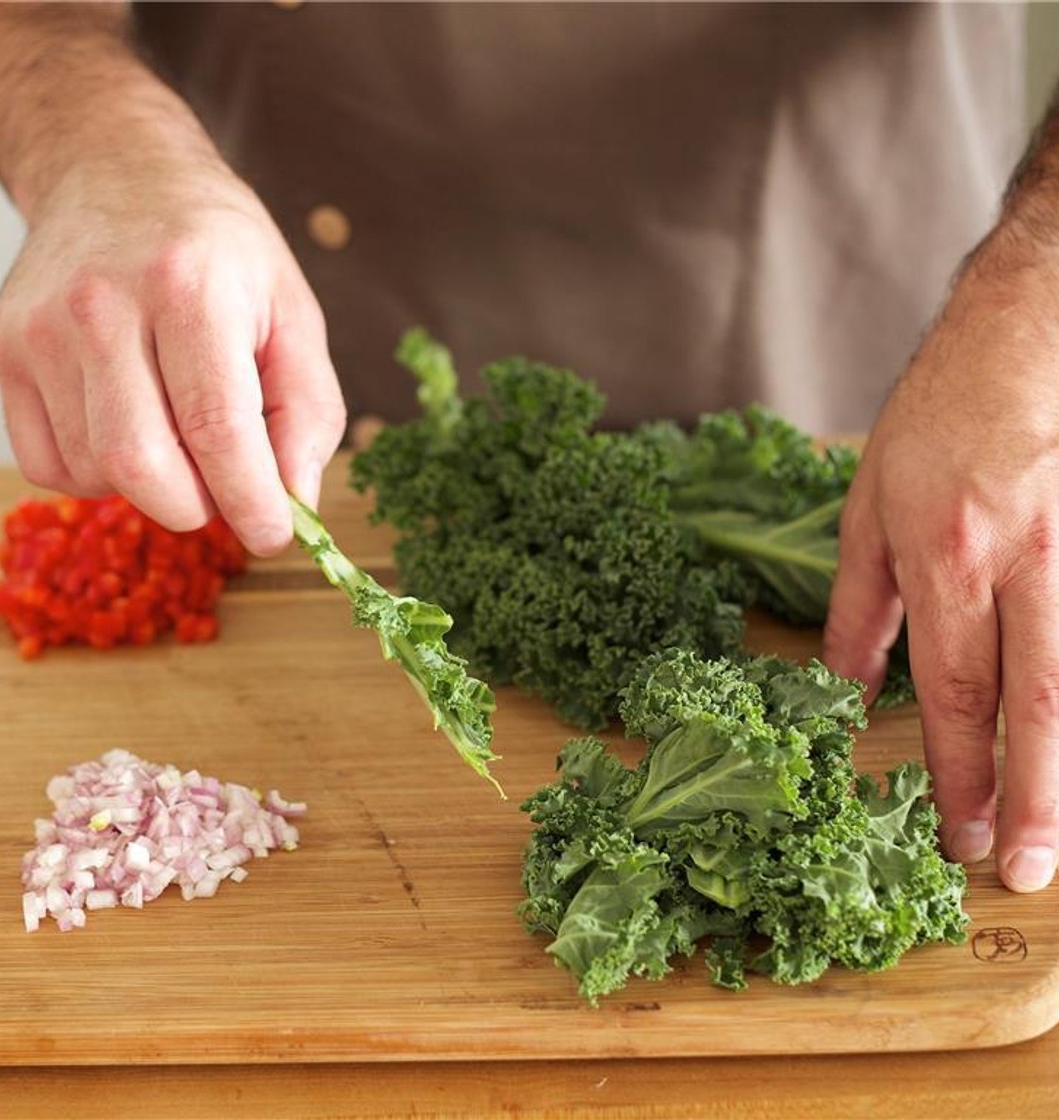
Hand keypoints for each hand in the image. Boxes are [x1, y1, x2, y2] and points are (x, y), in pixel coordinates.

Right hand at [0, 154, 345, 556]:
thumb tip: (294, 498)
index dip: (250, 503)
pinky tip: (125, 424)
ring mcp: (42, 330)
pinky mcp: (5, 351)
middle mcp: (103, 306)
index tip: (273, 534)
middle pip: (141, 467)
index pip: (217, 430)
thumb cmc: (214, 248)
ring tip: (176, 433)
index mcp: (189, 287)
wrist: (113, 168)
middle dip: (195, 508)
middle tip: (225, 493)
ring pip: (96, 473)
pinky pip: (46, 466)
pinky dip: (96, 474)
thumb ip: (308, 408)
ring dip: (149, 486)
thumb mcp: (291, 309)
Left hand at [825, 238, 1058, 892]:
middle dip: (1035, 797)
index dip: (958, 772)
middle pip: (1036, 700)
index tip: (960, 836)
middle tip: (1031, 874)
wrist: (1026, 335)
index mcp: (946, 554)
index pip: (953, 688)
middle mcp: (1024, 561)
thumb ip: (857, 605)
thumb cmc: (936, 419)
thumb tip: (840, 689)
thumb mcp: (867, 507)